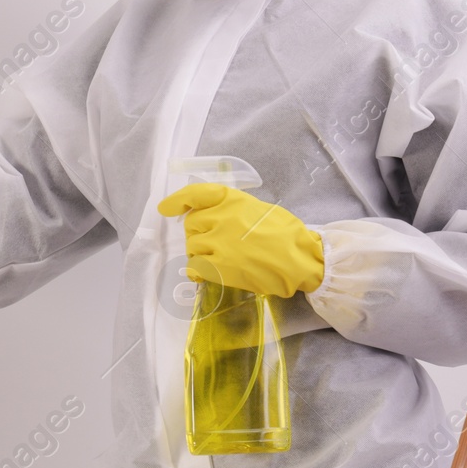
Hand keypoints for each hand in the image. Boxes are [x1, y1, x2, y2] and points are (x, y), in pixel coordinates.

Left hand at [157, 183, 323, 297]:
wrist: (300, 258)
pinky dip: (197, 271)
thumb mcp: (256, 208)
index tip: (166, 209)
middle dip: (198, 234)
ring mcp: (219, 242)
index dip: (177, 201)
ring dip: (199, 253)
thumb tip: (209, 219)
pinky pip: (195, 267)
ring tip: (218, 259)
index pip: (195, 194)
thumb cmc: (285, 233)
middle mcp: (221, 217)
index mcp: (232, 199)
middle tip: (214, 244)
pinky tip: (207, 273)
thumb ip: (231, 210)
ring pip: (192, 246)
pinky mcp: (220, 267)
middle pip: (191, 225)